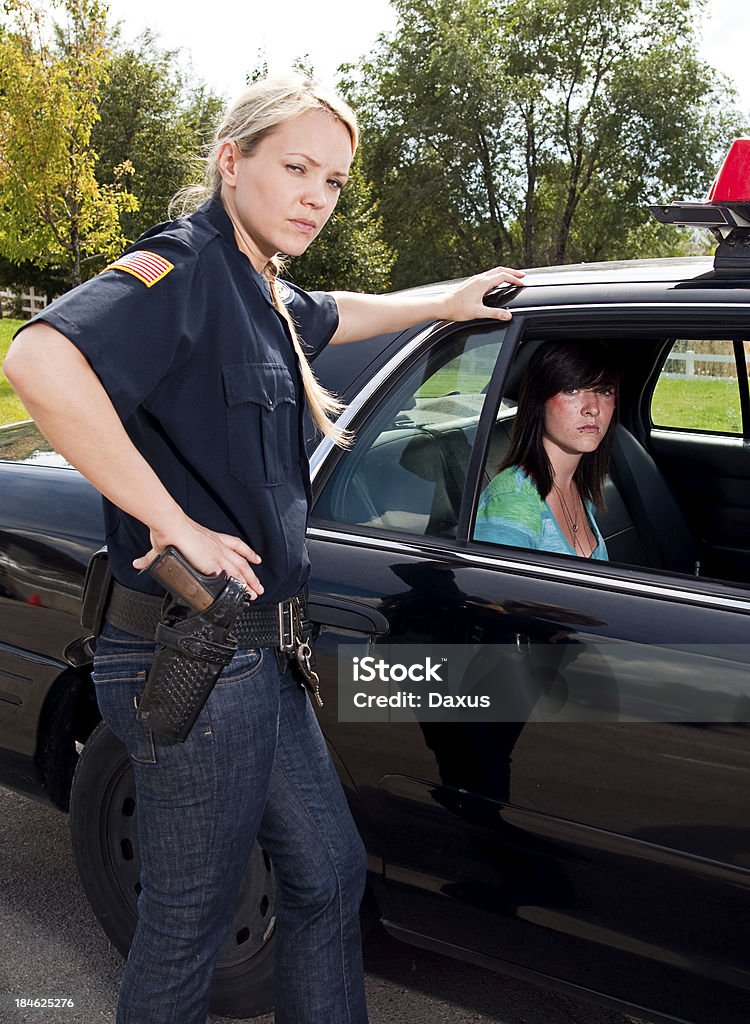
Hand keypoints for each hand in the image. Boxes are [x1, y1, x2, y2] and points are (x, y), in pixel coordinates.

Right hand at [132, 517, 263, 598]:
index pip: (235, 544)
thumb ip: (151, 558)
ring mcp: (218, 555)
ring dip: (249, 582)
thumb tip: (138, 564)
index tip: (256, 558)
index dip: (247, 552)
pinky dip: (238, 585)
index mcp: (211, 538)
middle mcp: (218, 546)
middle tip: (258, 586)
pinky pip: (231, 577)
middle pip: (242, 561)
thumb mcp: (164, 546)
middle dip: (251, 574)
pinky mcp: (214, 564)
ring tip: (255, 593)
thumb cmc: (168, 532)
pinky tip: (243, 593)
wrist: (170, 527)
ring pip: (241, 570)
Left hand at [441, 267, 525, 322]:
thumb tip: (508, 316)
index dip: (515, 279)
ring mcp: (474, 279)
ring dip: (504, 273)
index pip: (503, 276)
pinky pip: (487, 275)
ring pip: (492, 272)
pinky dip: (496, 276)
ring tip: (512, 278)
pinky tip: (496, 283)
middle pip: (499, 270)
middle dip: (512, 272)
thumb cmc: (457, 309)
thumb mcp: (477, 313)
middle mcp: (478, 278)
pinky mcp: (470, 283)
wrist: (441, 306)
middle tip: (522, 276)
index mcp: (482, 283)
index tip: (522, 283)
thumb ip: (494, 313)